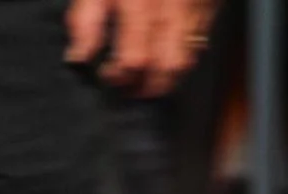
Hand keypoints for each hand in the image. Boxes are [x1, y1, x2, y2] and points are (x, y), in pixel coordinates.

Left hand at [64, 0, 216, 97]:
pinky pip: (200, 40)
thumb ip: (85, 19)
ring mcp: (193, 8)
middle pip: (166, 67)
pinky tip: (170, 55)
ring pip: (187, 59)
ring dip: (169, 77)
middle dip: (148, 86)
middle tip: (132, 90)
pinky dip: (186, 55)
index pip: (134, 60)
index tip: (108, 75)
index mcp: (138, 4)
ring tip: (151, 82)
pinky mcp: (208, 4)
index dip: (120, 76)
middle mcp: (170, 10)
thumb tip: (79, 56)